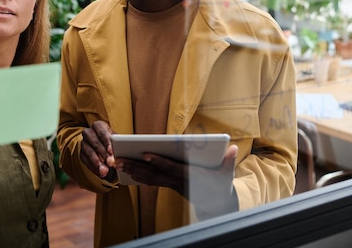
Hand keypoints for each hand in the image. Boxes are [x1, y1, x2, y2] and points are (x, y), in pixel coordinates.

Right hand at [80, 121, 116, 179]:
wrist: (104, 150)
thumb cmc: (113, 143)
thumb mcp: (116, 141)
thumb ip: (118, 145)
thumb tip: (122, 151)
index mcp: (99, 126)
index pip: (101, 130)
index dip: (106, 140)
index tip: (111, 150)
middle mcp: (89, 133)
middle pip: (94, 141)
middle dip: (102, 153)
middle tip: (110, 162)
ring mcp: (84, 143)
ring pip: (88, 151)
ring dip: (97, 162)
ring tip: (105, 171)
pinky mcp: (81, 154)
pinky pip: (85, 161)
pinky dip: (93, 168)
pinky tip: (100, 173)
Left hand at [116, 145, 238, 216]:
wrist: (217, 204)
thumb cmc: (220, 185)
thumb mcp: (226, 174)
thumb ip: (229, 162)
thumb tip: (234, 148)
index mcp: (188, 176)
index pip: (170, 168)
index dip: (158, 161)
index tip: (145, 153)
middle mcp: (176, 181)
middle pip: (153, 173)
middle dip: (135, 166)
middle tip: (118, 159)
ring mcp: (171, 184)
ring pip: (148, 178)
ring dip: (132, 170)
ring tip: (118, 162)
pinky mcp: (168, 185)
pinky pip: (150, 181)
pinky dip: (138, 176)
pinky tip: (127, 170)